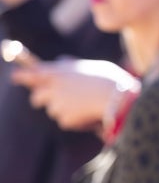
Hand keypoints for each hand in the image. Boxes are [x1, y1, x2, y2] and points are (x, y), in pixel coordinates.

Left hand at [12, 59, 140, 131]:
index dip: (22, 75)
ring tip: (86, 104)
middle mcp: (54, 88)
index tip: (16, 76)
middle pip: (37, 97)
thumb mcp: (91, 66)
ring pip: (54, 110)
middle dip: (43, 99)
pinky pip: (65, 121)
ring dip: (65, 109)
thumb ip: (72, 66)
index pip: (31, 73)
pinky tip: (89, 113)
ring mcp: (58, 104)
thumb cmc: (109, 79)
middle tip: (56, 99)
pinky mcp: (64, 119)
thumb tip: (61, 62)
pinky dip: (75, 119)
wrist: (118, 98)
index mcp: (59, 72)